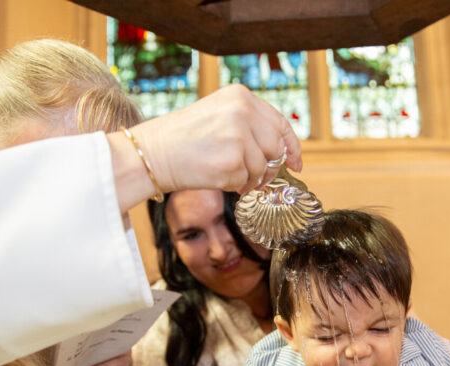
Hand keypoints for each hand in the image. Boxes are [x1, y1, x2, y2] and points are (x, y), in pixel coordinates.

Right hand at [137, 85, 302, 196]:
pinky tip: (217, 177)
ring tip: (228, 176)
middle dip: (269, 168)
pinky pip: (247, 181)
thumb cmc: (182, 138)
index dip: (292, 146)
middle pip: (276, 148)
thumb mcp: (218, 115)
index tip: (297, 163)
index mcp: (241, 96)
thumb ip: (250, 125)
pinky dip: (236, 186)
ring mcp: (238, 136)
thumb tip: (281, 151)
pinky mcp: (232, 161)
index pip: (280, 123)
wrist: (152, 152)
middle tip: (256, 178)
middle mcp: (242, 111)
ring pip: (262, 168)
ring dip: (250, 179)